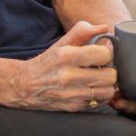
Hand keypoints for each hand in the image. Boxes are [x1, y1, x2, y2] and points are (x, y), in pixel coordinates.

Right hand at [3, 21, 117, 111]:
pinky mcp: (74, 107)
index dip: (107, 52)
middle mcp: (69, 77)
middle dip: (109, 69)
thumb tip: (104, 28)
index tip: (102, 53)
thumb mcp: (61, 43)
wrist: (25, 85)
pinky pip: (100, 102)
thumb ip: (83, 31)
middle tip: (102, 67)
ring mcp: (72, 95)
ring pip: (108, 91)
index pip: (104, 55)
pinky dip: (100, 95)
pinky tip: (93, 88)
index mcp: (67, 56)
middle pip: (110, 75)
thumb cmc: (47, 62)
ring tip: (99, 78)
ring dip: (107, 84)